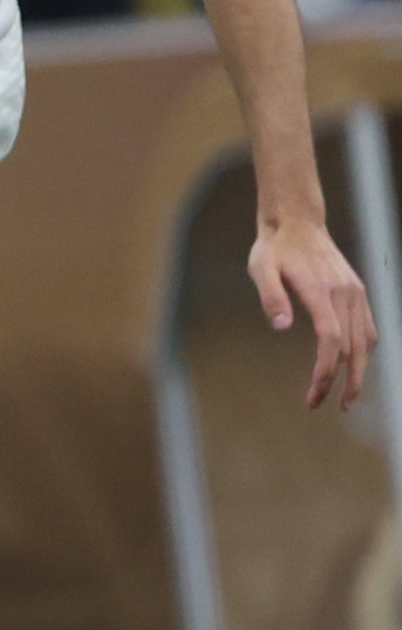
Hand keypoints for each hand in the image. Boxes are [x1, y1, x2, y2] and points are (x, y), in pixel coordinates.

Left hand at [252, 213, 378, 412]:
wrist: (298, 223)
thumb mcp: (260, 268)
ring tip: (346, 397)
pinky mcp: (358, 292)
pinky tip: (354, 366)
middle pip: (353, 347)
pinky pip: (368, 327)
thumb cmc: (274, 248)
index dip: (325, 370)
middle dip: (343, 381)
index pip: (331, 340)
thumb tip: (281, 328)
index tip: (314, 394)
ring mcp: (356, 293)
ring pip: (366, 340)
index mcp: (322, 291)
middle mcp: (346, 293)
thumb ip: (270, 297)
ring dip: (359, 371)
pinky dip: (364, 350)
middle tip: (328, 406)